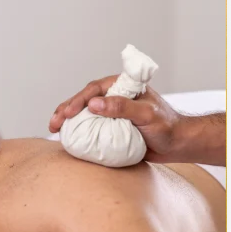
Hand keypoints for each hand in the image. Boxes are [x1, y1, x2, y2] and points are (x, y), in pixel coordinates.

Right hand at [49, 76, 186, 162]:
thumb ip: (122, 107)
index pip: (93, 89)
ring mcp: (111, 113)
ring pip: (84, 113)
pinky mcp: (111, 127)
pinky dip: (78, 131)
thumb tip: (94, 104)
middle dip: (65, 110)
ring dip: (68, 120)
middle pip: (84, 100)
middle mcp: (114, 97)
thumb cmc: (167, 127)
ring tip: (53, 129)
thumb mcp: (146, 115)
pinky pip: (90, 127)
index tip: (67, 113)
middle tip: (53, 124)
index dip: (77, 100)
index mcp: (122, 87)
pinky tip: (68, 138)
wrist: (177, 144)